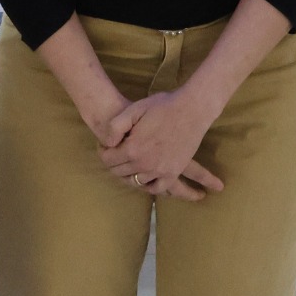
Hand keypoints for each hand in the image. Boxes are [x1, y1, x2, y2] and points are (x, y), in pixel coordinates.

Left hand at [99, 90, 225, 199]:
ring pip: (135, 181)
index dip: (103, 151)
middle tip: (116, 152)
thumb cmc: (162, 107)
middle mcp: (145, 164)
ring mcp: (160, 170)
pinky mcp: (174, 172)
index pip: (107, 160)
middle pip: (119, 172)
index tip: (106, 145)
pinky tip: (144, 177)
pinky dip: (147, 186)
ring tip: (128, 162)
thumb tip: (108, 144)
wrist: (192, 110)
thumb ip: (115, 127)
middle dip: (113, 162)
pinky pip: (157, 188)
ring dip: (128, 173)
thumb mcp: (133, 110)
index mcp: (132, 149)